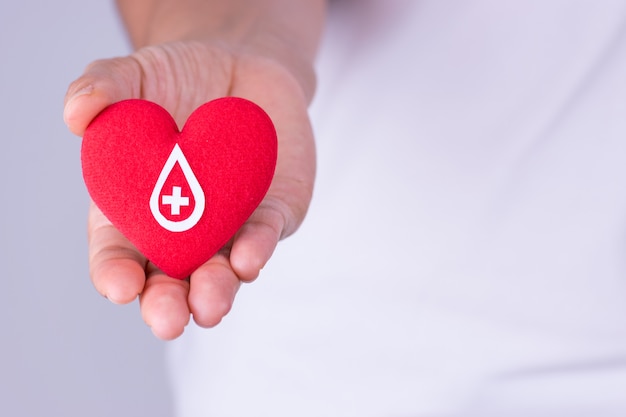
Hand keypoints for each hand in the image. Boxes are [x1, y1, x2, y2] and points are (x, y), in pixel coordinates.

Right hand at [64, 40, 314, 338]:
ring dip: (216, 291)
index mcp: (136, 207)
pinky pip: (266, 234)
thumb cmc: (180, 78)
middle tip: (167, 320)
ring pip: (222, 271)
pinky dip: (257, 247)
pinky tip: (248, 258)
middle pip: (171, 279)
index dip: (115, 273)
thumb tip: (76, 114)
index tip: (118, 286)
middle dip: (167, 303)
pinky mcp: (273, 212)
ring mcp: (230, 225)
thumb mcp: (134, 75)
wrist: (246, 68)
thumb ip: (103, 88)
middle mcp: (183, 228)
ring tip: (209, 303)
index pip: (119, 253)